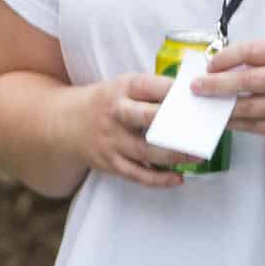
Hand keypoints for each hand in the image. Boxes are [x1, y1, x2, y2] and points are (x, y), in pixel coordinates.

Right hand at [65, 72, 191, 187]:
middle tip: (202, 128)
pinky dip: (158, 179)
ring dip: (174, 155)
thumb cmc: (108, 102)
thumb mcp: (125, 86)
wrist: (62, 122)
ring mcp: (112, 139)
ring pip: (146, 151)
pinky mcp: (109, 162)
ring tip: (198, 156)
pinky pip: (136, 174)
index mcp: (124, 88)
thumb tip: (195, 98)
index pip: (153, 87)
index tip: (200, 96)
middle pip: (148, 117)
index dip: (177, 92)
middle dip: (176, 123)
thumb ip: (155, 90)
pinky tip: (177, 178)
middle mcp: (116, 113)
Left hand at [194, 39, 264, 149]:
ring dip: (222, 109)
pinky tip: (225, 121)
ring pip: (248, 108)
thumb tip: (221, 68)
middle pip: (246, 81)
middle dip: (215, 85)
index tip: (210, 65)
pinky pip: (256, 126)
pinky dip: (237, 124)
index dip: (226, 58)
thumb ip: (261, 61)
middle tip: (196, 88)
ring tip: (205, 107)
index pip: (250, 52)